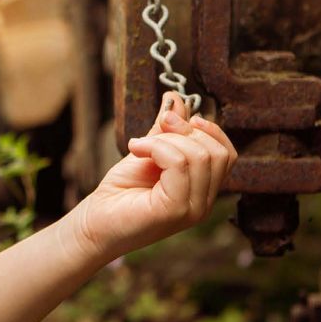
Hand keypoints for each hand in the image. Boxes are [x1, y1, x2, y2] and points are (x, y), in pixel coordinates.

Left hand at [70, 92, 238, 261]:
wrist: (93, 223)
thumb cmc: (119, 192)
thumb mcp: (148, 152)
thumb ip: (166, 130)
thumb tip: (176, 98)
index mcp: (202, 190)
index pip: (227, 154)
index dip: (207, 129)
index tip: (173, 120)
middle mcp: (203, 203)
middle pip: (217, 152)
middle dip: (184, 131)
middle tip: (151, 133)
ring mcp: (193, 210)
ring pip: (200, 155)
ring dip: (165, 140)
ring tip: (139, 145)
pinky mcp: (175, 210)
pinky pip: (179, 163)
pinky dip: (156, 147)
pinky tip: (136, 149)